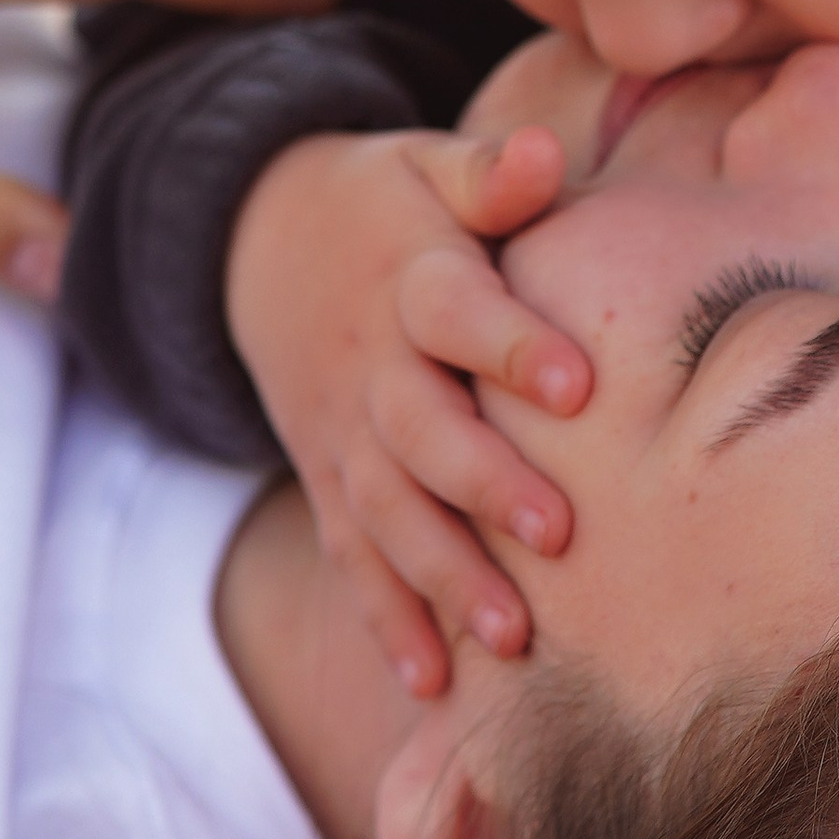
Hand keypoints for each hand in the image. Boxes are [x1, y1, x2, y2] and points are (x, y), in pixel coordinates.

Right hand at [228, 125, 594, 697]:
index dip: (512, 346)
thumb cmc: (388, 204)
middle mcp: (372, 366)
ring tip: (513, 635)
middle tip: (561, 533)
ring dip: (445, 574)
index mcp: (408, 278)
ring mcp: (342, 433)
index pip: (458, 312)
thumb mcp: (427, 166)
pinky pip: (352, 554)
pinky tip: (429, 682)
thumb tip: (546, 156)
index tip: (577, 386)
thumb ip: (491, 172)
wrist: (261, 242)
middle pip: (423, 430)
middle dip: (486, 485)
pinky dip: (385, 619)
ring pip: (389, 511)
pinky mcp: (327, 480)